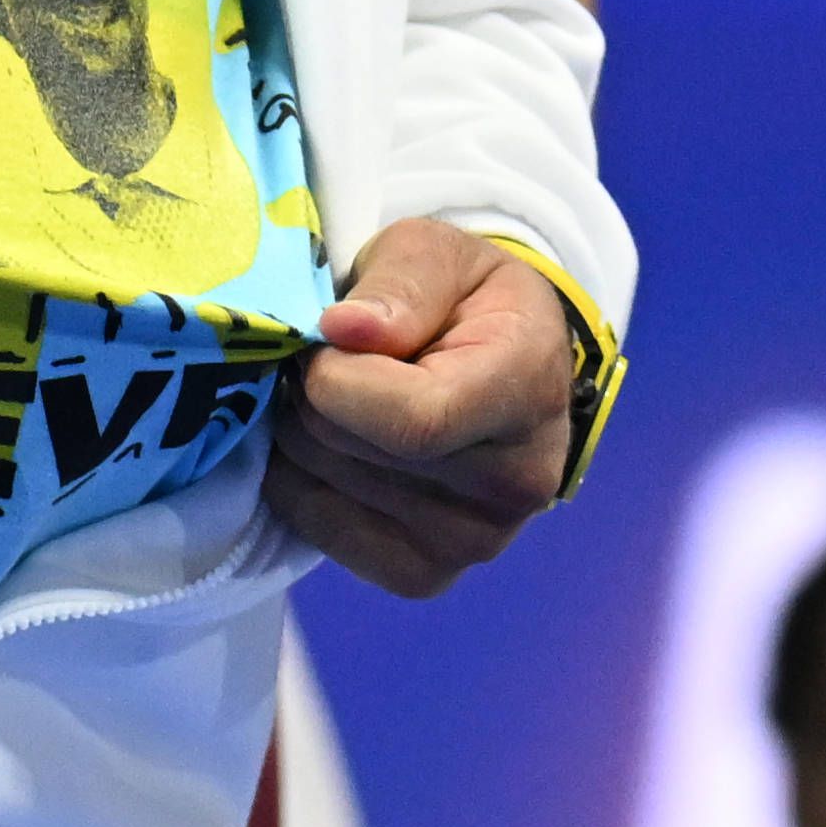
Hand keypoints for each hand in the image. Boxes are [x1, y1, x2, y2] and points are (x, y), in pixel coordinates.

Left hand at [271, 222, 579, 596]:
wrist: (500, 364)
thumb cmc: (462, 298)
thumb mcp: (434, 252)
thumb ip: (397, 284)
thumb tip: (341, 330)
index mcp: (526, 391)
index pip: (411, 420)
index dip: (334, 376)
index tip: (325, 336)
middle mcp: (514, 483)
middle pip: (348, 446)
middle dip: (309, 391)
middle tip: (328, 359)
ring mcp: (474, 541)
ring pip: (322, 483)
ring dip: (300, 431)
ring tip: (339, 398)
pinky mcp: (426, 574)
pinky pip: (317, 528)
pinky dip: (299, 481)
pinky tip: (331, 444)